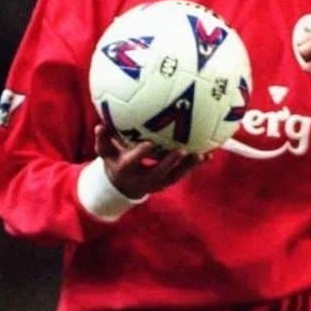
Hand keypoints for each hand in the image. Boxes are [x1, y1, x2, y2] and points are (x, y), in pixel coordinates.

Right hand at [94, 124, 208, 198]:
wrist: (122, 186)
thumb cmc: (114, 160)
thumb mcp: (105, 151)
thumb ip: (103, 138)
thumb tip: (101, 124)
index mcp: (126, 169)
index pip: (132, 162)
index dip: (141, 154)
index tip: (149, 143)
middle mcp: (143, 179)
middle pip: (158, 173)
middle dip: (170, 163)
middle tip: (182, 151)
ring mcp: (157, 183)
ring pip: (175, 176)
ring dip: (188, 167)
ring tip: (202, 155)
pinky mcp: (168, 182)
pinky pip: (183, 174)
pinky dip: (195, 166)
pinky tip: (209, 154)